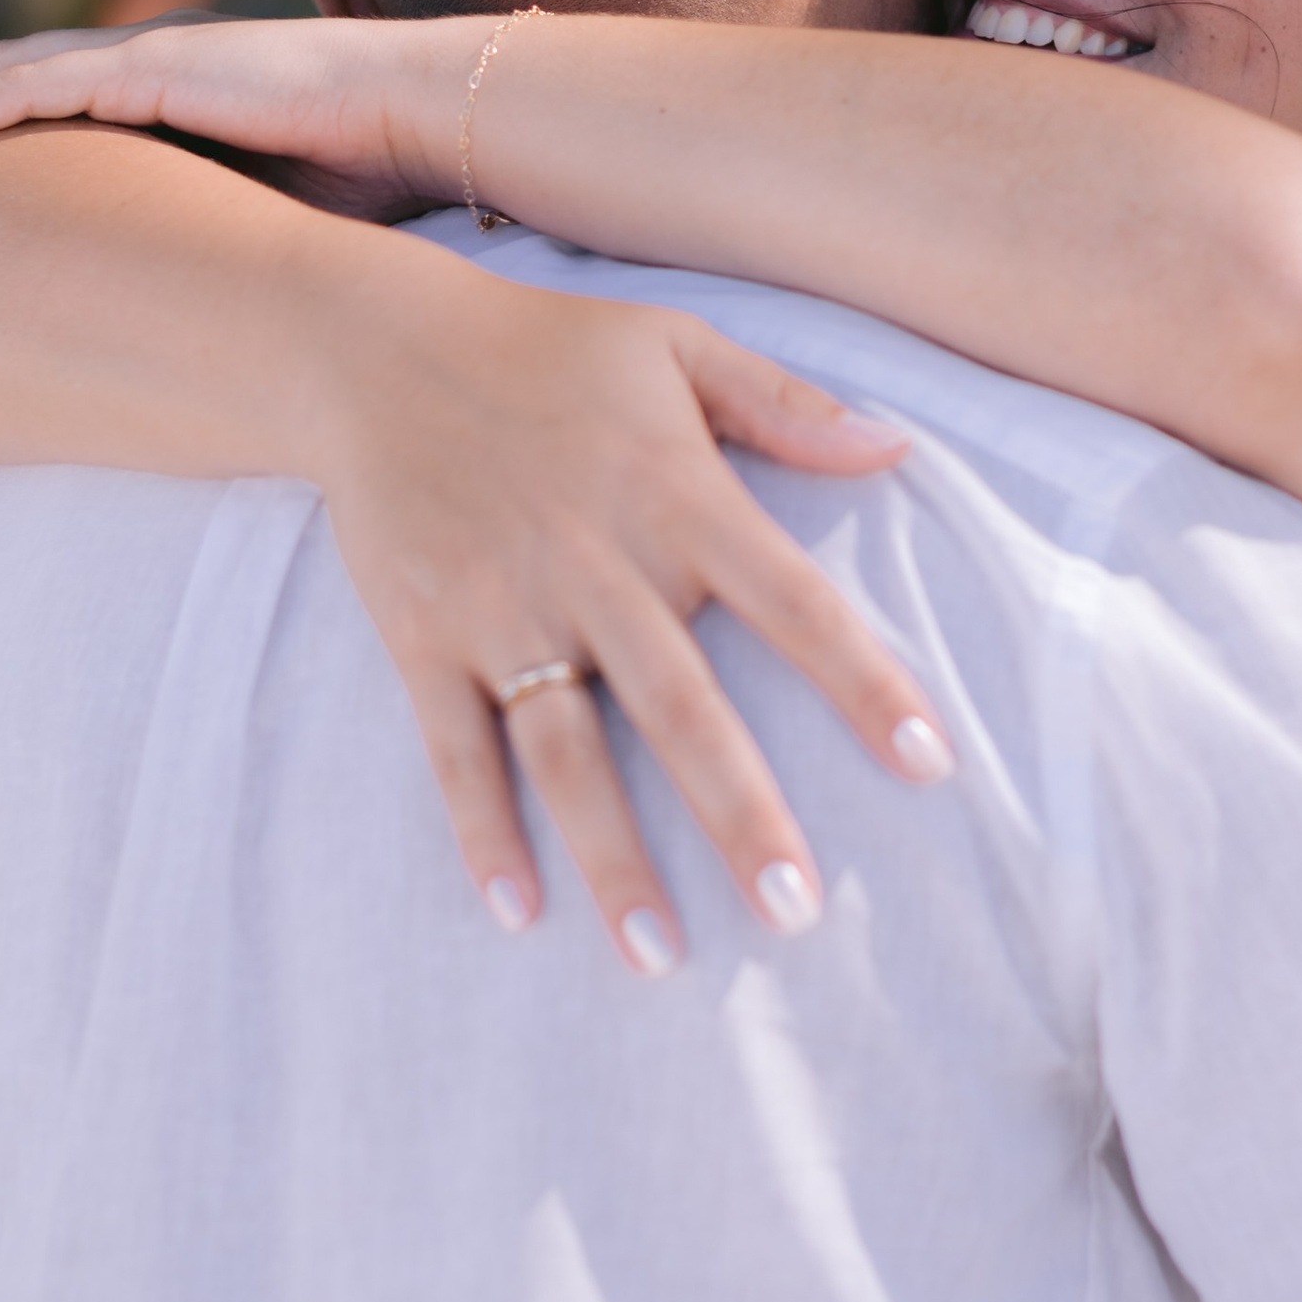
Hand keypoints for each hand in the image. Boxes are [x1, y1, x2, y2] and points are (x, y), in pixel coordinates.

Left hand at [0, 15, 466, 211]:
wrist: (428, 119)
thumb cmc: (373, 177)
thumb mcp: (263, 218)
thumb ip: (205, 241)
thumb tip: (176, 316)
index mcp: (170, 92)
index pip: (46, 100)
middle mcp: (146, 62)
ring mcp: (147, 56)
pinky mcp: (154, 67)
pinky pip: (32, 87)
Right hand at [311, 257, 953, 972]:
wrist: (371, 348)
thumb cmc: (546, 349)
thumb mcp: (676, 345)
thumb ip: (785, 404)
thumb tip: (896, 447)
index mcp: (675, 494)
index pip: (791, 602)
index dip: (864, 681)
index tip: (929, 763)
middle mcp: (596, 564)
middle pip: (682, 709)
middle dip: (741, 815)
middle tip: (797, 912)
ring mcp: (504, 609)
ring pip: (567, 753)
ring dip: (614, 856)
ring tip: (661, 956)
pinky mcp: (424, 636)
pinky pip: (456, 748)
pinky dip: (482, 828)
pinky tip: (518, 910)